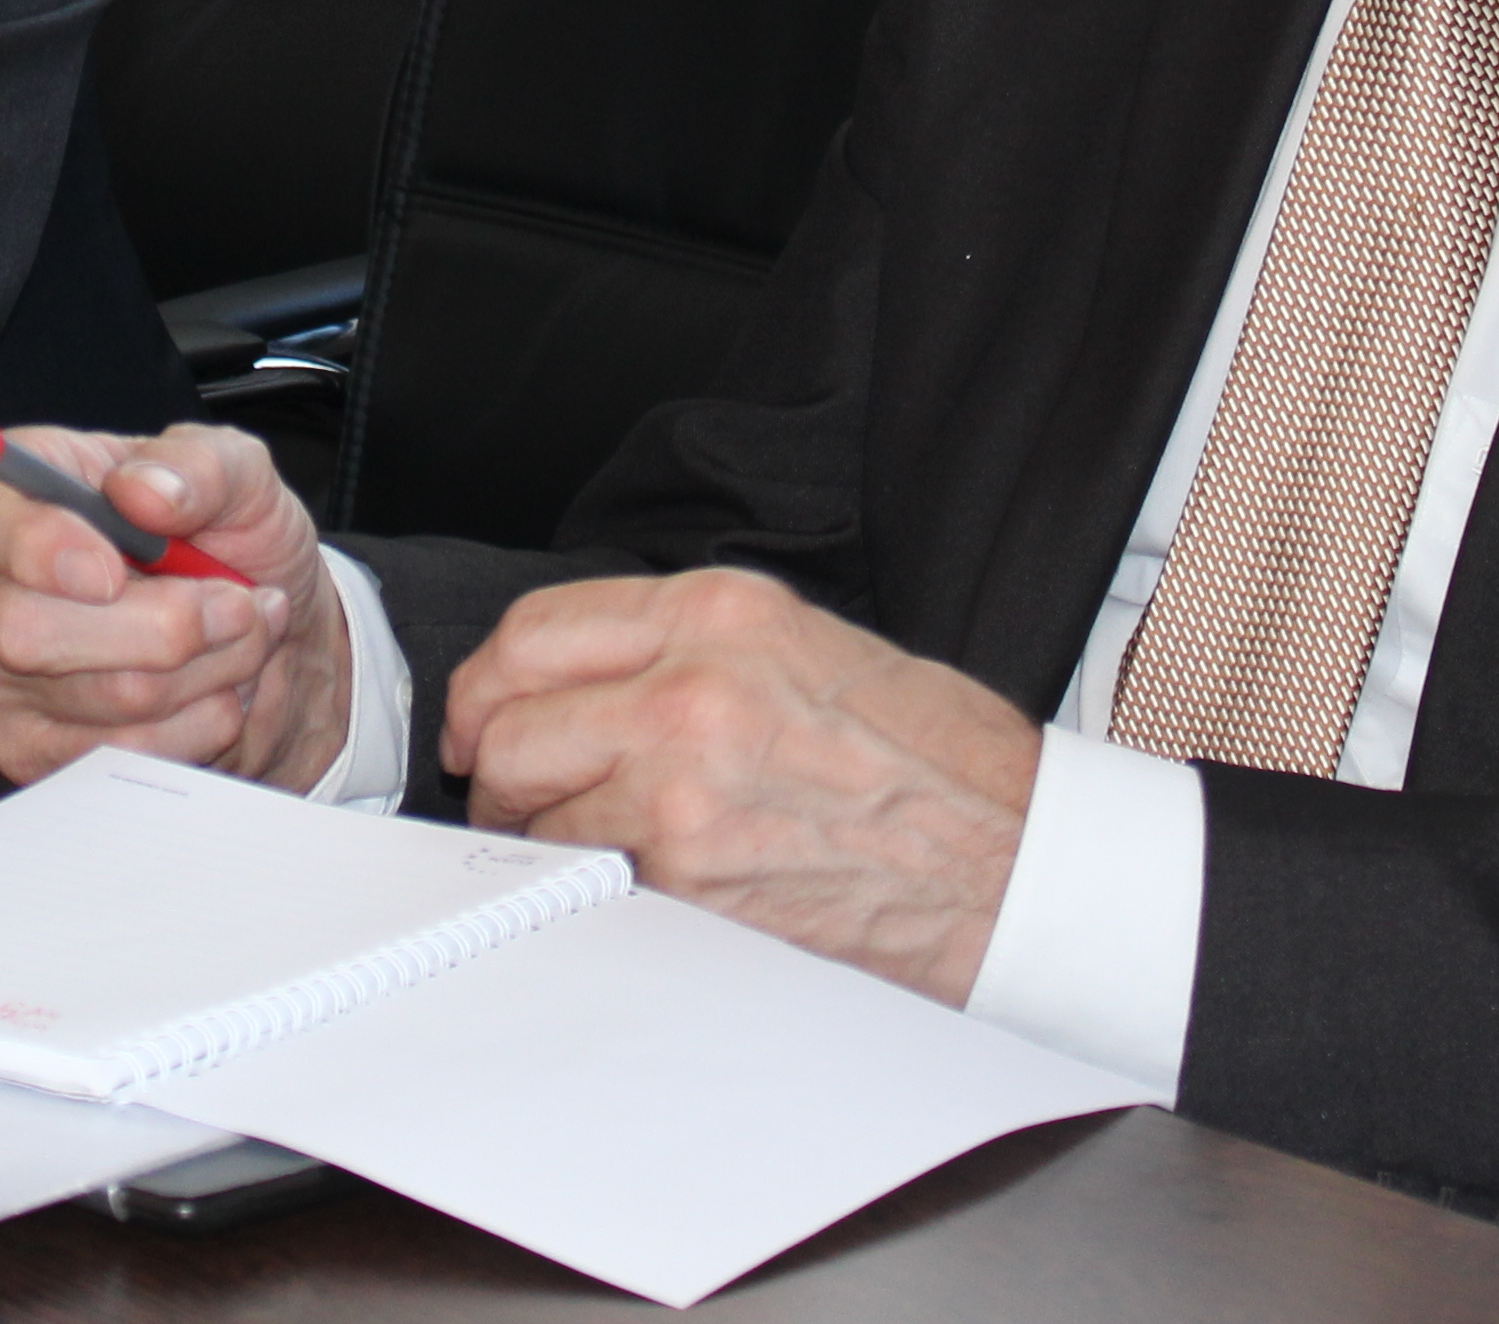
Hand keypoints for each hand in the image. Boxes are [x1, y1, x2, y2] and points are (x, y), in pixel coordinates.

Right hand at [0, 423, 350, 788]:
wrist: (259, 636)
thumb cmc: (226, 539)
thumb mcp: (235, 473)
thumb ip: (198, 466)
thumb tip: (143, 491)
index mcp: (3, 498)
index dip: (41, 548)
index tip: (114, 570)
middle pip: (28, 630)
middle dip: (162, 624)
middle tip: (238, 604)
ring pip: (98, 696)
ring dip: (204, 670)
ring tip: (245, 636)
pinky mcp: (30, 751)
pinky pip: (119, 753)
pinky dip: (196, 722)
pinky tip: (217, 687)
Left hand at [440, 568, 1040, 1005]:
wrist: (1012, 859)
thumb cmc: (936, 761)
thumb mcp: (811, 646)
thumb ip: (691, 648)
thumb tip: (586, 681)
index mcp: (721, 614)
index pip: (538, 630)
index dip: (491, 682)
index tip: (486, 717)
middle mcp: (691, 686)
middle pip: (513, 721)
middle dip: (497, 766)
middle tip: (509, 793)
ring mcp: (682, 785)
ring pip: (535, 810)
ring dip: (538, 836)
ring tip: (578, 845)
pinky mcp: (691, 875)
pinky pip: (586, 877)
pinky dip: (589, 885)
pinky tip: (632, 882)